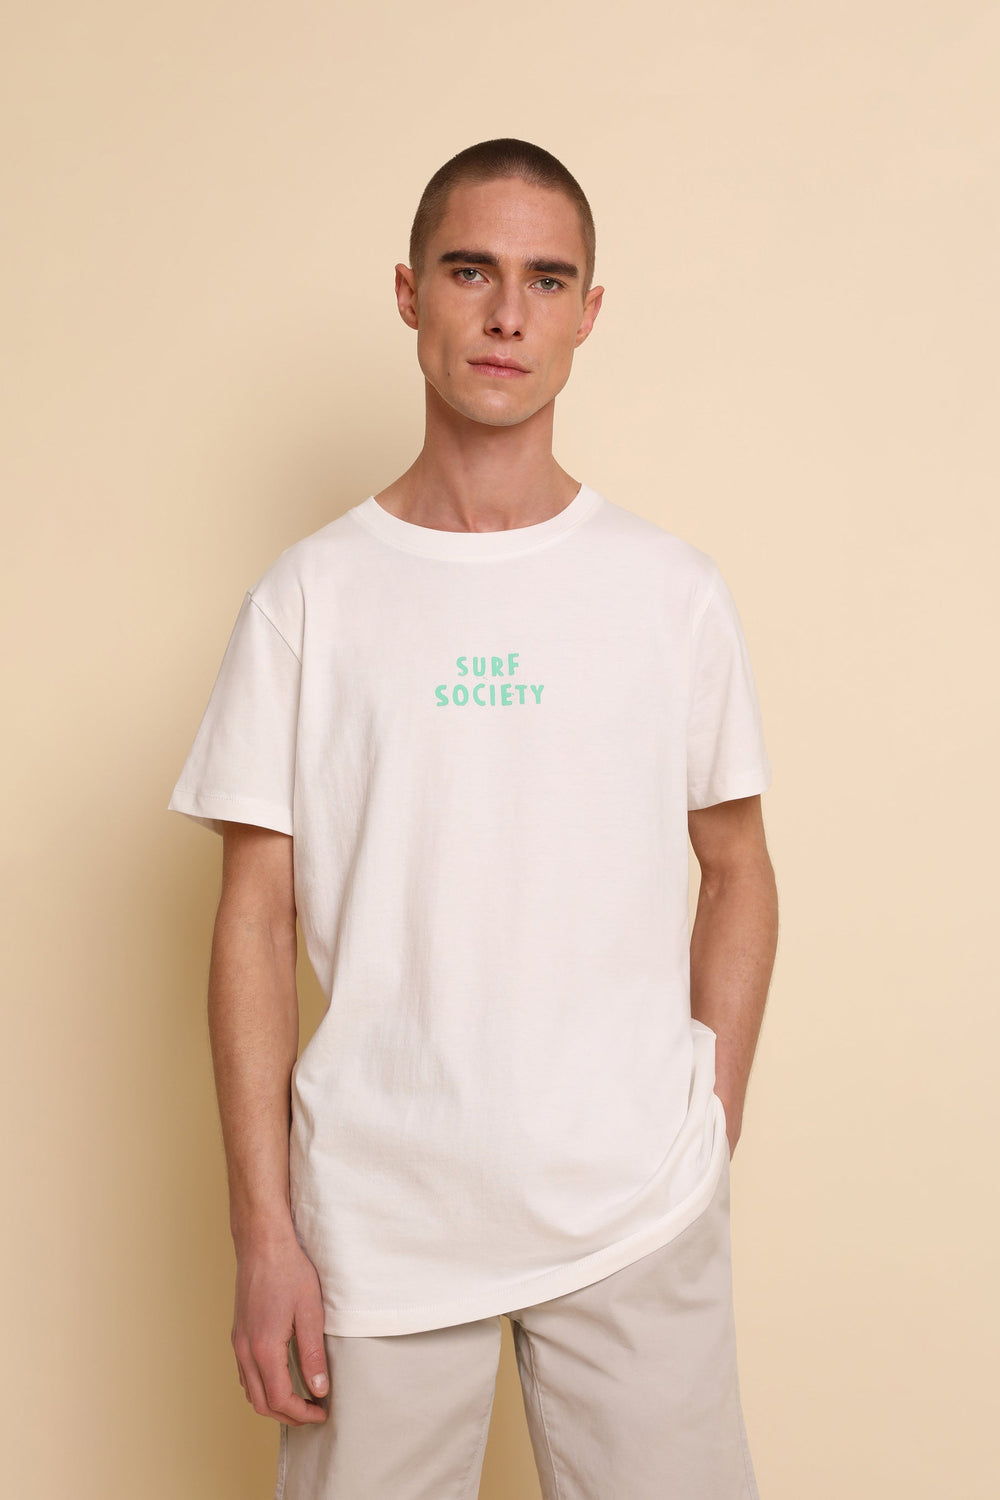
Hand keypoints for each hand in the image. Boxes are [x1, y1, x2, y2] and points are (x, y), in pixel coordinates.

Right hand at [231, 1232, 330, 1424]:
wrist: (262, 1243)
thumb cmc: (288, 1270)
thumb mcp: (310, 1312)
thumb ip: (313, 1354)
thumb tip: (319, 1389)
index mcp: (263, 1348)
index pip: (279, 1398)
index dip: (302, 1413)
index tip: (321, 1412)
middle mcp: (245, 1350)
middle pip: (261, 1402)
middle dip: (288, 1415)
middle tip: (313, 1413)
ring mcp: (238, 1342)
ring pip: (250, 1390)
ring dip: (273, 1403)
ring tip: (299, 1400)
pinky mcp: (238, 1333)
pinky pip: (245, 1373)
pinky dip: (261, 1386)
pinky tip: (280, 1378)